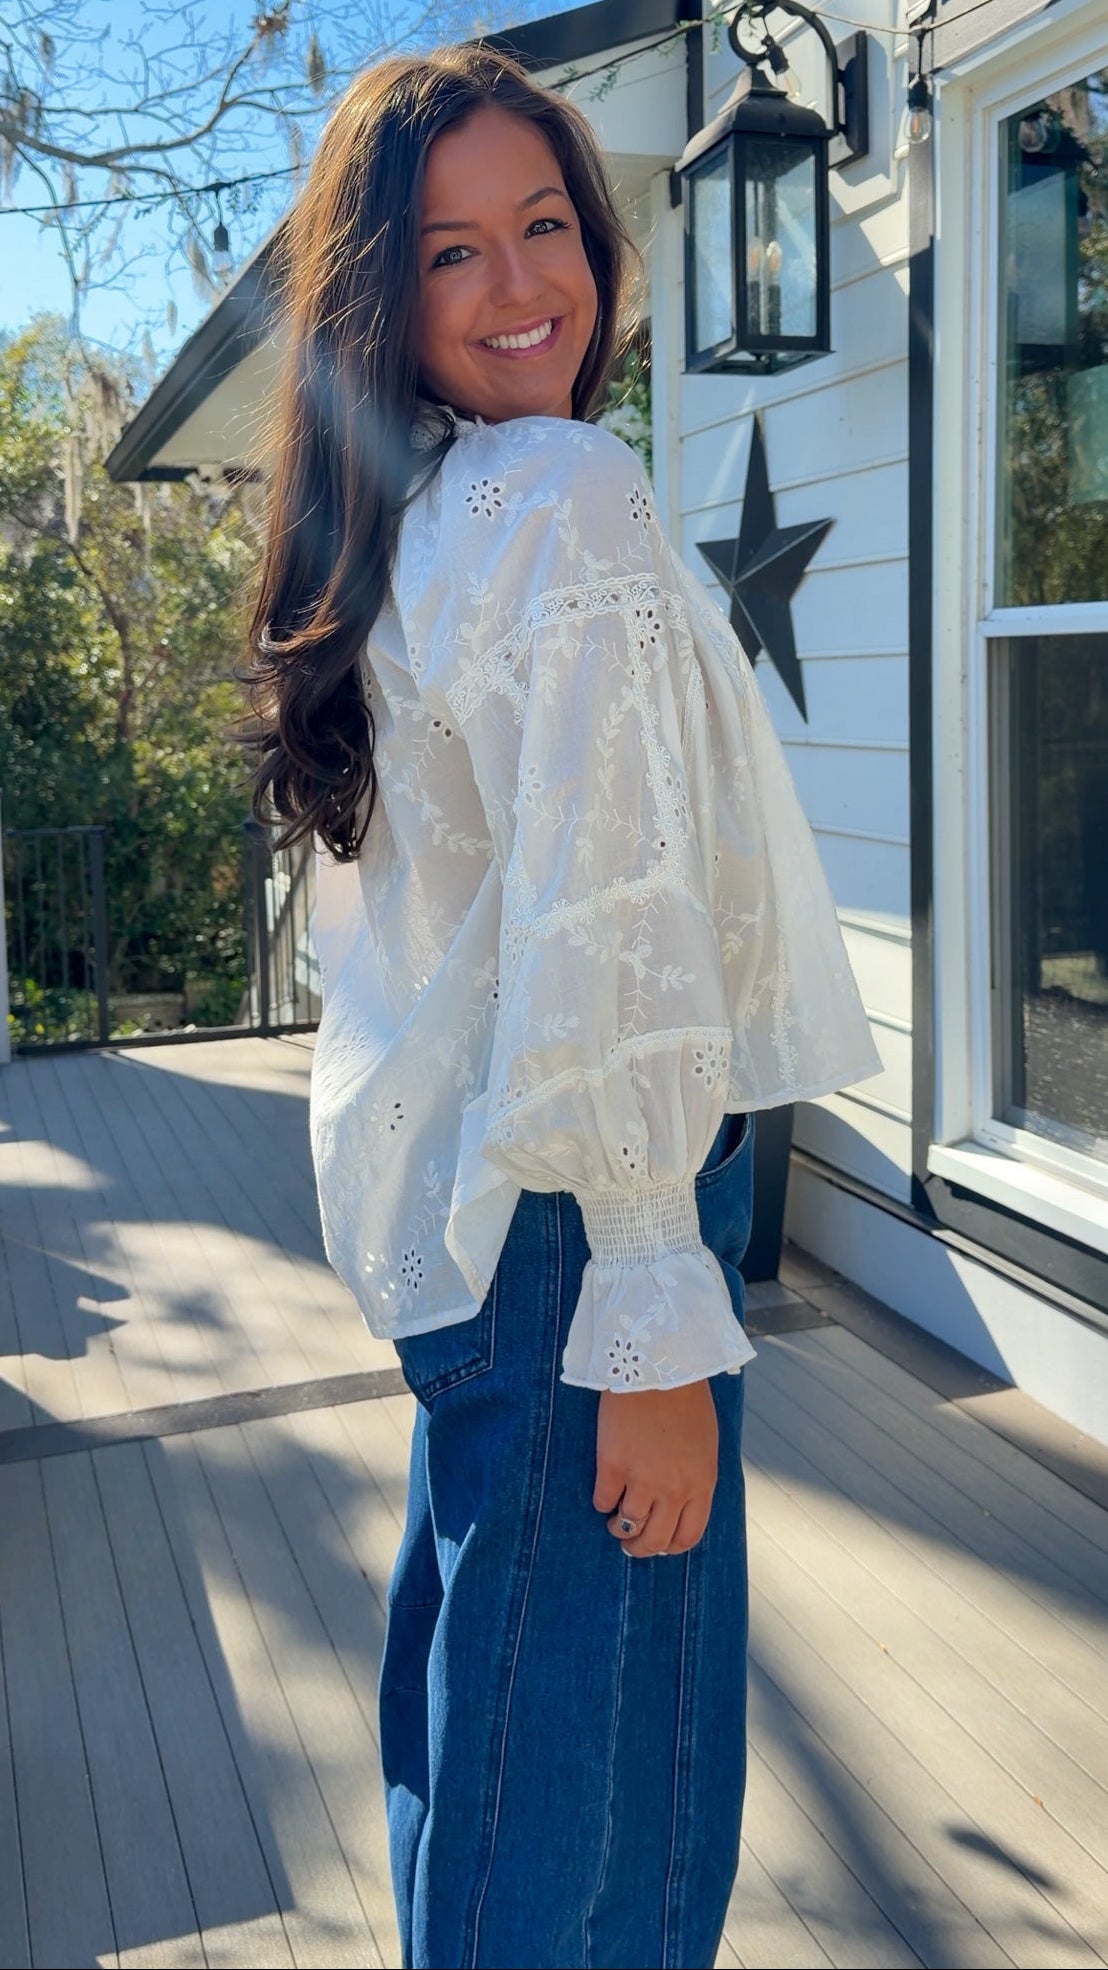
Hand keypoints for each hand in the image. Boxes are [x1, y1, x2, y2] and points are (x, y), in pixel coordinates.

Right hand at [593, 1380, 717, 1557]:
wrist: (658, 1367)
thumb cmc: (685, 1399)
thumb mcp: (705, 1445)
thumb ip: (695, 1477)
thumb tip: (681, 1502)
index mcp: (701, 1483)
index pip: (688, 1536)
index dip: (671, 1547)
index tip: (660, 1545)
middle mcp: (674, 1489)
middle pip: (655, 1540)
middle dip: (640, 1548)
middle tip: (630, 1544)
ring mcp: (642, 1479)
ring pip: (627, 1526)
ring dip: (618, 1530)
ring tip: (612, 1522)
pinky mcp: (613, 1465)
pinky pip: (603, 1500)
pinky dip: (602, 1502)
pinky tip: (604, 1494)